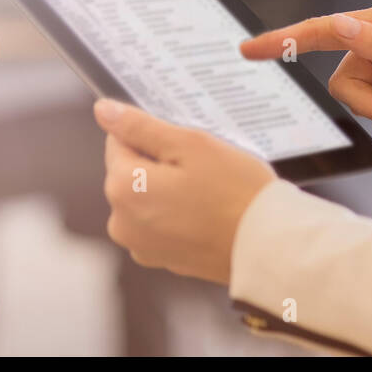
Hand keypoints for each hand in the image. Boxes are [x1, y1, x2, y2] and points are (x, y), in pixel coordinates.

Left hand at [93, 98, 276, 284]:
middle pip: (131, 171)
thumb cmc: (235, 192)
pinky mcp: (161, 259)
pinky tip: (207, 213)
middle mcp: (121, 221)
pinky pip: (161, 222)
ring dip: (169, 189)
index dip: (154, 137)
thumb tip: (103, 111)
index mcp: (121, 188)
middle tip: (202, 169)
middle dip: (160, 164)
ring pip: (146, 197)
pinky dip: (178, 214)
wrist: (269, 246)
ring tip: (207, 192)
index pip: (120, 141)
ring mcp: (140, 245)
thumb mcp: (189, 144)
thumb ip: (140, 127)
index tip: (185, 146)